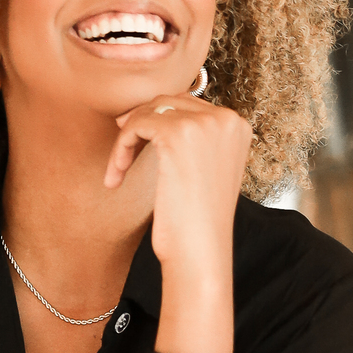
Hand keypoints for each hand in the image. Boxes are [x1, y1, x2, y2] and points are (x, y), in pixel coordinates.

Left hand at [105, 94, 250, 352]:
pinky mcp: (179, 133)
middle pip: (168, 101)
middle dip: (141, 124)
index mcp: (237, 126)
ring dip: (127, 138)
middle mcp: (226, 119)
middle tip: (122, 152)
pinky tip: (116, 176)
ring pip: (150, 110)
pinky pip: (137, 125)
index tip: (136, 144)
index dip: (157, 122)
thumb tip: (154, 112)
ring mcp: (205, 123)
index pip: (188, 106)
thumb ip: (193, 140)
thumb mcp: (203, 171)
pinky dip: (121, 149)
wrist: (199, 251)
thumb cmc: (197, 222)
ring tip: (118, 169)